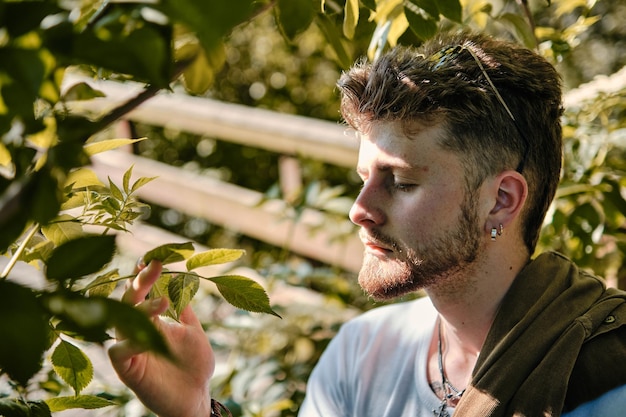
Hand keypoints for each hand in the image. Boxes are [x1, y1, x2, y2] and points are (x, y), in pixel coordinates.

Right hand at [108, 260, 214, 416]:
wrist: (196, 397)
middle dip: (140, 283)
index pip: (142, 292)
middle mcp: (135, 330)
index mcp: (150, 319)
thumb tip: (179, 277)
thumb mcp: (193, 330)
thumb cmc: (194, 364)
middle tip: (153, 266)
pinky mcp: (127, 369)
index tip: (155, 258)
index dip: (145, 275)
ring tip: (164, 301)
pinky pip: (119, 351)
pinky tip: (149, 334)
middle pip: (128, 301)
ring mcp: (129, 348)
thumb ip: (184, 308)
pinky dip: (132, 340)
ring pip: (121, 322)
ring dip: (140, 309)